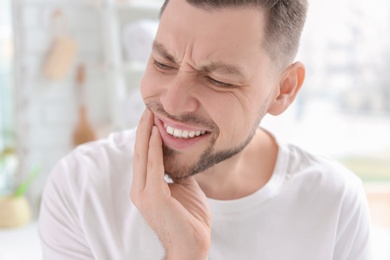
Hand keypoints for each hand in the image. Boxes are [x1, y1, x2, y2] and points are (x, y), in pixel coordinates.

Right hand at [131, 109, 210, 259]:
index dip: (146, 136)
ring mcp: (144, 194)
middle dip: (144, 129)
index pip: (144, 157)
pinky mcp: (153, 198)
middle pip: (140, 153)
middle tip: (148, 108)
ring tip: (151, 114)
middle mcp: (140, 189)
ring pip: (143, 156)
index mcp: (146, 187)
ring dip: (147, 133)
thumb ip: (176, 171)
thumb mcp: (183, 188)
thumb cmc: (189, 218)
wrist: (193, 245)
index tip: (152, 117)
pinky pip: (154, 167)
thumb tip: (176, 153)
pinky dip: (155, 148)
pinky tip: (158, 132)